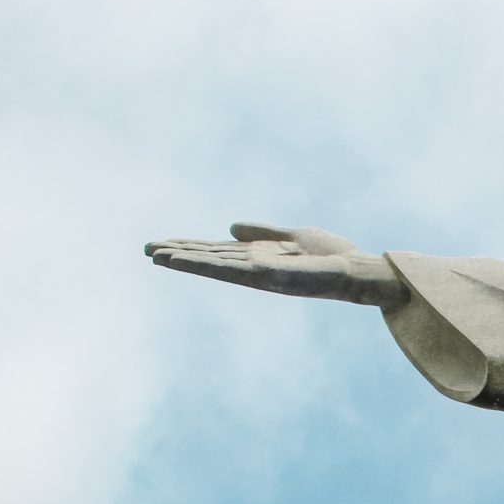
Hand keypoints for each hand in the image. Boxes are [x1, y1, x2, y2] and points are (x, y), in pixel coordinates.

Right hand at [144, 222, 404, 304]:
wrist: (358, 270)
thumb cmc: (332, 255)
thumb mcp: (293, 235)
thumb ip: (263, 232)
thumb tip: (230, 227)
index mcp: (259, 256)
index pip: (216, 252)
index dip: (190, 248)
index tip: (161, 245)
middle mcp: (255, 267)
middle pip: (210, 259)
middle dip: (179, 255)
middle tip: (146, 250)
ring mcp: (261, 273)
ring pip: (216, 266)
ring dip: (187, 261)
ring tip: (157, 256)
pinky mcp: (269, 276)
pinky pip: (234, 269)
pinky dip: (210, 264)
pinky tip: (192, 260)